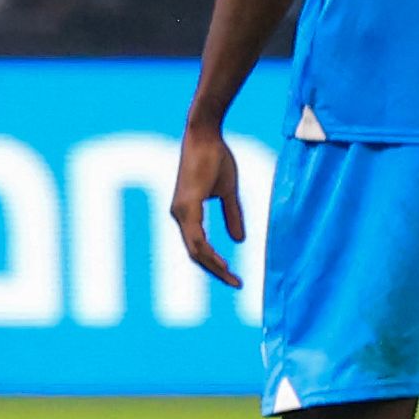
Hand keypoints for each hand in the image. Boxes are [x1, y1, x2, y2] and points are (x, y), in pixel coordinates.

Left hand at [169, 123, 245, 287]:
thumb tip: (239, 240)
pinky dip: (207, 251)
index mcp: (186, 213)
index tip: (233, 276)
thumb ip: (232, 215)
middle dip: (215, 270)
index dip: (214, 263)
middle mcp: (179, 214)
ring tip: (231, 277)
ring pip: (194, 249)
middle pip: (195, 253)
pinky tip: (220, 262)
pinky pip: (195, 235)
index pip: (198, 247)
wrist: (206, 135)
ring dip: (213, 265)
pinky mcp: (186, 204)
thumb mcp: (228, 192)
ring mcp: (180, 210)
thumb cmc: (215, 158)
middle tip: (235, 283)